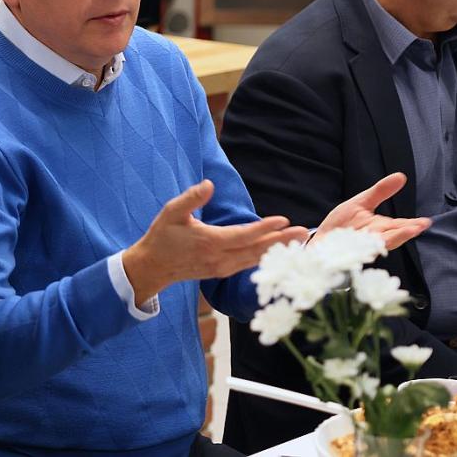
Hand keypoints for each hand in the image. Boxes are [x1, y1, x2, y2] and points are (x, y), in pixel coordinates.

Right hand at [121, 180, 309, 303]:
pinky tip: (277, 252)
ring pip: (255, 259)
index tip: (283, 219)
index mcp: (209, 242)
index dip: (264, 228)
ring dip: (277, 250)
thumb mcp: (172, 212)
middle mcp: (219, 259)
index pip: (244, 236)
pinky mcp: (222, 272)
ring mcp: (222, 268)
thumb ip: (191, 198)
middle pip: (256, 250)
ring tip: (298, 241)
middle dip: (281, 241)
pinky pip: (248, 265)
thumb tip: (210, 184)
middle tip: (303, 232)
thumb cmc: (162, 236)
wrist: (153, 267)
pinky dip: (264, 257)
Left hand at [310, 172, 429, 248]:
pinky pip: (354, 251)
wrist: (321, 241)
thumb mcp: (362, 202)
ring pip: (375, 246)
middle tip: (416, 228)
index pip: (398, 226)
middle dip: (403, 233)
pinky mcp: (344, 253)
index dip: (411, 225)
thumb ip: (381, 191)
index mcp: (379, 228)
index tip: (424, 222)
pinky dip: (361, 249)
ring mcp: (359, 247)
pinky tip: (369, 244)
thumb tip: (401, 176)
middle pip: (390, 237)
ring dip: (385, 241)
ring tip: (397, 236)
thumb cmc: (343, 224)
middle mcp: (372, 239)